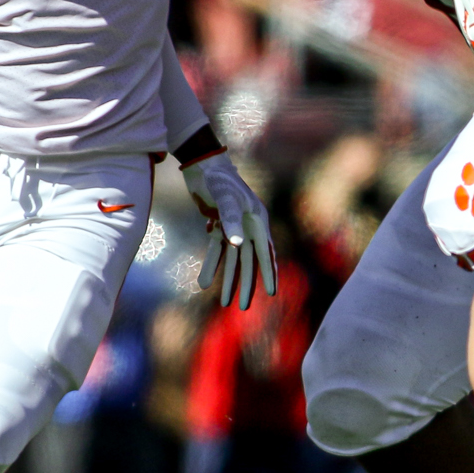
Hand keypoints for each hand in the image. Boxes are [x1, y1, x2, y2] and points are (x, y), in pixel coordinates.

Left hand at [180, 149, 276, 309]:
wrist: (202, 165)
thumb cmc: (218, 179)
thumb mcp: (225, 198)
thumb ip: (230, 220)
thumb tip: (238, 245)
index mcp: (257, 220)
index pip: (265, 252)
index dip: (269, 273)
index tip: (272, 292)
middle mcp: (248, 227)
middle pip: (249, 261)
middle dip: (246, 284)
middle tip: (242, 307)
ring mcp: (234, 227)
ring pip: (233, 260)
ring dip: (228, 280)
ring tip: (224, 302)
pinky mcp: (218, 227)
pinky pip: (216, 251)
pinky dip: (211, 265)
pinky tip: (203, 282)